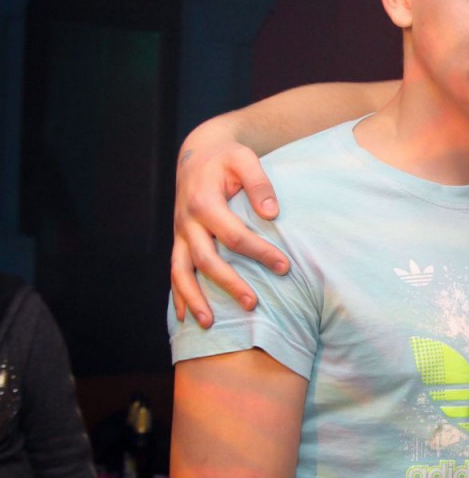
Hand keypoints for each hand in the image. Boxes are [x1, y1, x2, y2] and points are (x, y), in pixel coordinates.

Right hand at [171, 131, 287, 326]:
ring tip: (209, 324)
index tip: (285, 266)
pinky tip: (184, 318)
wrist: (198, 153)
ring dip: (194, 299)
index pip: (234, 236)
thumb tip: (272, 214)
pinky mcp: (178, 241)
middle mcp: (187, 222)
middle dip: (229, 283)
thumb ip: (259, 183)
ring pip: (181, 272)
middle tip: (253, 304)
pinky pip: (174, 272)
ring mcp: (180, 234)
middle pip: (206, 260)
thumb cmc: (227, 158)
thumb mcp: (244, 159)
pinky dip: (178, 295)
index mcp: (204, 202)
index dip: (260, 252)